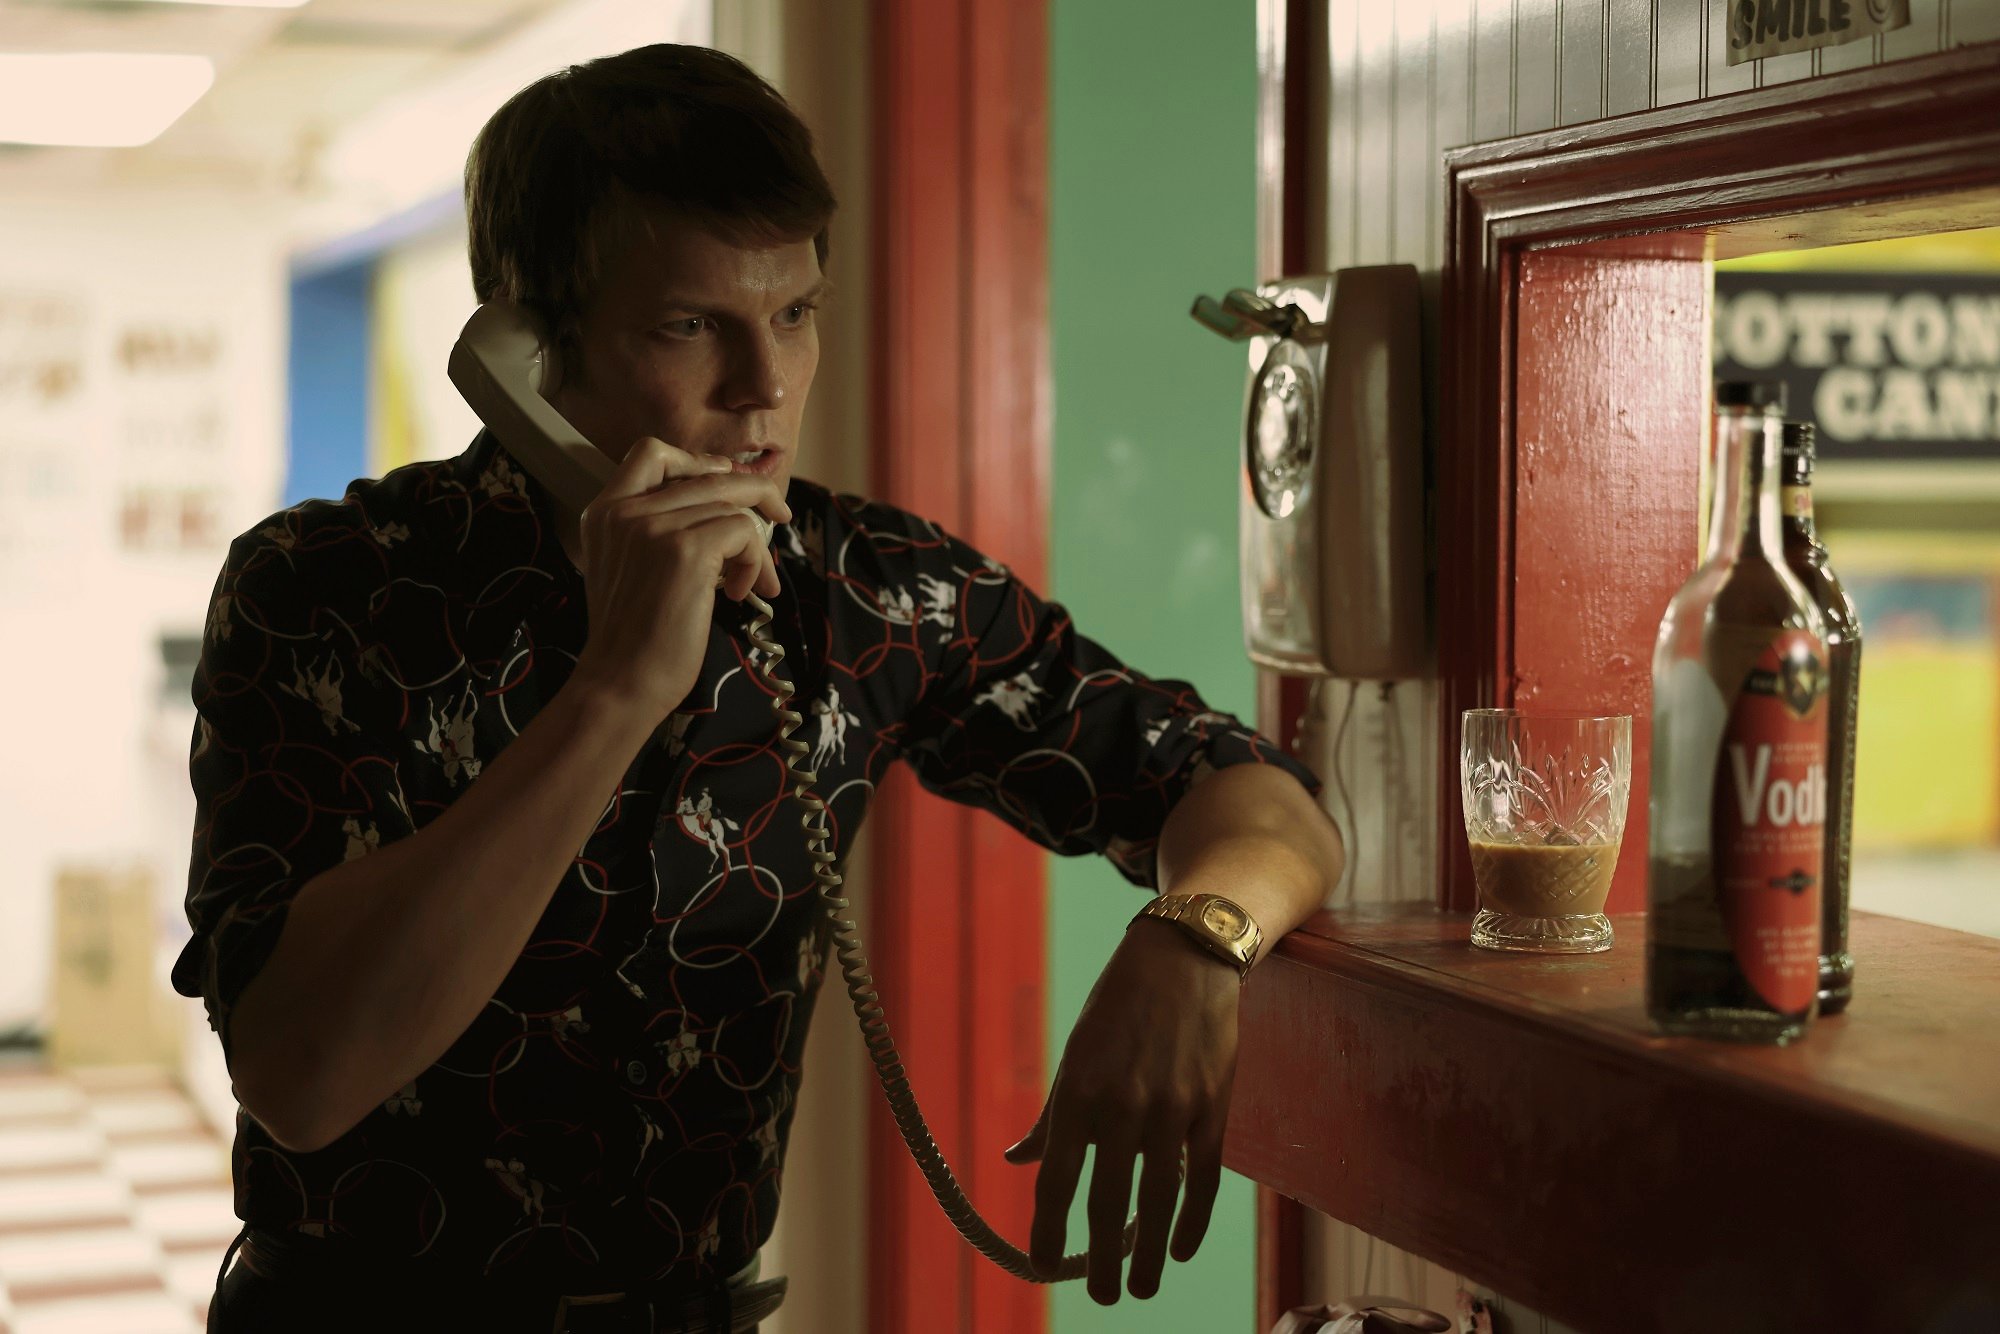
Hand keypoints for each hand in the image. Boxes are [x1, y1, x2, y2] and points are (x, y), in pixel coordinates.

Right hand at [569, 437, 790, 726]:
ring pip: (733, 505)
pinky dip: (755, 562)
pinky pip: (744, 531)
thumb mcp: (634, 568)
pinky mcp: (685, 549)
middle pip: (708, 474)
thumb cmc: (636, 638)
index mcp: (605, 512)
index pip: (650, 452)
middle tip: (780, 516)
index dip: (697, 460)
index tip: (726, 479)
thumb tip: (729, 507)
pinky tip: (741, 594)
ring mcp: (653, 526)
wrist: (621, 682)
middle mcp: (625, 510)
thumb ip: (661, 531)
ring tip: (752, 582)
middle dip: (755, 494)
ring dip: (756, 546)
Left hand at [1004, 917, 1240, 1303]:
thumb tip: (1016, 1161)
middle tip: (1102, 1297)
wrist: (1185, 959)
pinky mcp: (1212, 1107)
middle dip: (1102, 1259)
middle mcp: (1123, 1106)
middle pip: (1109, 1203)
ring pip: (1160, 1200)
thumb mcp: (1075, 1056)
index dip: (1049, 1232)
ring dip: (1150, 1253)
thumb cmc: (1119, 1009)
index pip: (1057, 1180)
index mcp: (1079, 1093)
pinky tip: (1182, 1248)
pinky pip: (1205, 1179)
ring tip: (1143, 1288)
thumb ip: (1052, 1117)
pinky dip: (1193, 1221)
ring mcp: (1172, 1109)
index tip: (1043, 1268)